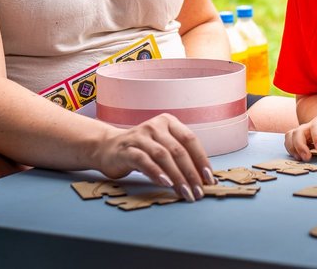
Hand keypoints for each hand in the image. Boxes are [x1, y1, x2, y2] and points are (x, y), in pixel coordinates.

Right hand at [94, 113, 213, 201]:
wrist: (107, 148)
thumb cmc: (142, 150)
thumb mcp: (163, 147)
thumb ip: (180, 158)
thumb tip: (203, 178)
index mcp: (168, 122)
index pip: (190, 140)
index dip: (201, 160)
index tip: (209, 179)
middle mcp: (155, 126)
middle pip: (178, 150)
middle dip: (191, 173)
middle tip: (198, 191)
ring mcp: (140, 136)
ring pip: (163, 156)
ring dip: (177, 176)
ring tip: (185, 192)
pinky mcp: (126, 149)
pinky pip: (144, 161)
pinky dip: (157, 173)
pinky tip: (166, 184)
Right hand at [284, 110, 316, 160]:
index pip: (316, 127)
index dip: (316, 137)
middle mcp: (309, 125)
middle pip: (298, 131)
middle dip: (300, 145)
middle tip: (307, 158)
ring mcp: (303, 131)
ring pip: (290, 135)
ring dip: (293, 148)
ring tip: (301, 159)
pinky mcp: (299, 137)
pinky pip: (288, 140)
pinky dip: (290, 149)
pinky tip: (298, 158)